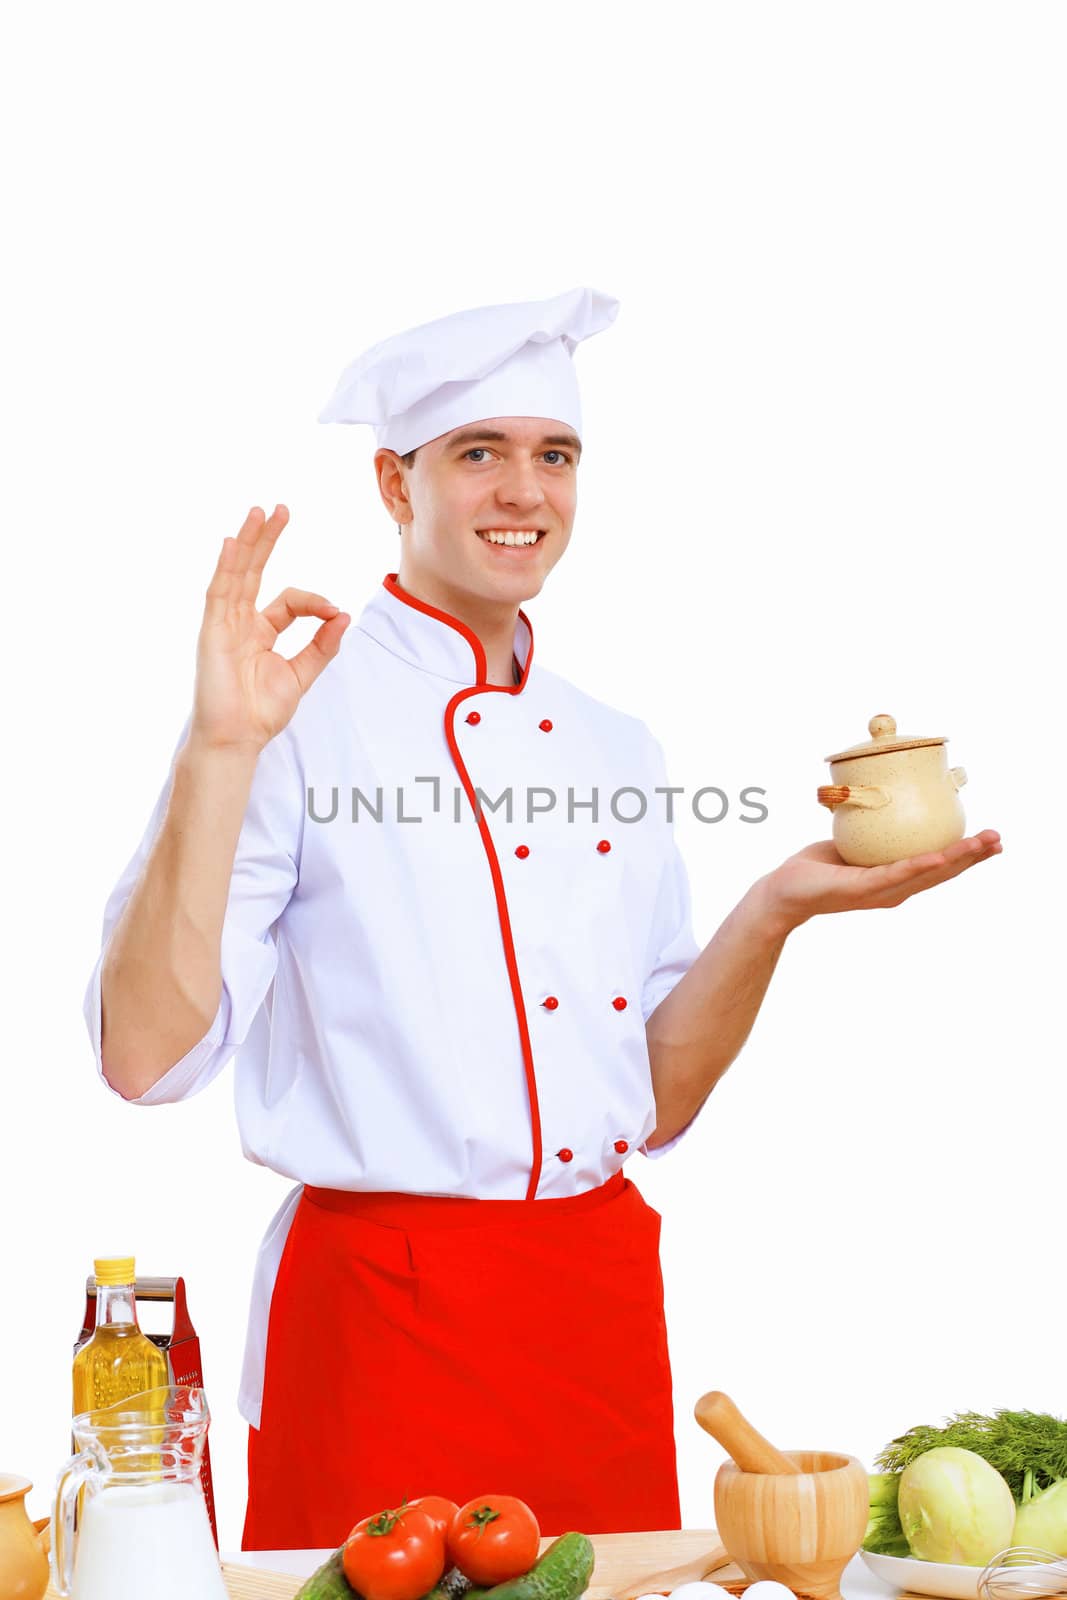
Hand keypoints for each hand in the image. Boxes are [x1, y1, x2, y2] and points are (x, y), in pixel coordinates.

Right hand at [191, 505, 349, 752]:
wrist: (237, 739)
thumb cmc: (261, 712)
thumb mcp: (301, 675)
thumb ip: (322, 646)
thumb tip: (344, 615)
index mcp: (261, 631)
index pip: (289, 600)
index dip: (315, 601)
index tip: (335, 613)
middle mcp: (240, 622)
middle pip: (254, 571)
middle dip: (267, 540)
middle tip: (280, 509)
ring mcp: (223, 624)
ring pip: (236, 573)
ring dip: (247, 542)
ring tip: (259, 512)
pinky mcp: (212, 631)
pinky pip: (218, 592)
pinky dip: (226, 567)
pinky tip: (232, 543)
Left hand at [758, 829, 1002, 931]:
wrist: (784, 891)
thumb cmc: (818, 867)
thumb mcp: (855, 842)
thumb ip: (877, 829)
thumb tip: (890, 796)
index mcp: (896, 879)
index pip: (939, 866)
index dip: (966, 855)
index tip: (991, 841)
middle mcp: (894, 889)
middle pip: (942, 871)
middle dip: (973, 856)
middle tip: (999, 840)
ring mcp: (881, 892)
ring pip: (927, 872)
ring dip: (958, 858)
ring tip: (983, 844)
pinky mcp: (863, 889)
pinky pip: (896, 873)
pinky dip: (920, 864)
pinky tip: (941, 855)